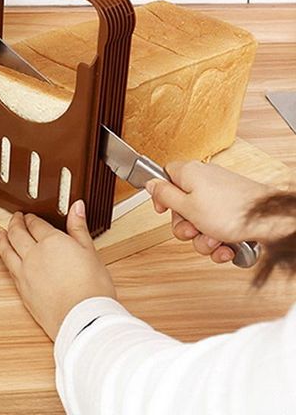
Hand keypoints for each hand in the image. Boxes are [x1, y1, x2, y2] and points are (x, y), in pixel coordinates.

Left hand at [0, 200, 114, 340]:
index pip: (36, 224)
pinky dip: (4, 258)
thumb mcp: (90, 252)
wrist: (83, 319)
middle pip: (18, 233)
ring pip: (7, 250)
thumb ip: (79, 227)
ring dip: (2, 239)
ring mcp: (25, 272)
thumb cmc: (92, 288)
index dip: (31, 218)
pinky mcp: (22, 290)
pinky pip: (8, 268)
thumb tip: (76, 206)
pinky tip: (5, 258)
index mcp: (51, 241)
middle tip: (14, 218)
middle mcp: (34, 254)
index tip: (29, 216)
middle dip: (15, 223)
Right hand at [145, 161, 271, 263]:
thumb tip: (150, 184)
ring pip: (199, 221)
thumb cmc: (232, 211)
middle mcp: (205, 181)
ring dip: (202, 238)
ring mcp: (221, 197)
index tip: (162, 210)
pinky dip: (219, 241)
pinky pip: (217, 227)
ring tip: (214, 240)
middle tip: (192, 231)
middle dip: (185, 226)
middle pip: (181, 205)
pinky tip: (225, 248)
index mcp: (190, 173)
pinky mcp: (234, 211)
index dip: (161, 194)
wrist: (272, 223)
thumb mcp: (186, 206)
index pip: (166, 175)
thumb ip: (164, 195)